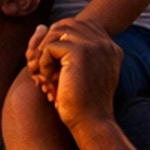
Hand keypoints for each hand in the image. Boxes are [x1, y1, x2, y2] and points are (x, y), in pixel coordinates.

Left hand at [30, 16, 120, 134]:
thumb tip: (40, 26)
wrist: (91, 124)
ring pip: (56, 32)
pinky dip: (43, 63)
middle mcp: (105, 43)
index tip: (56, 67)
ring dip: (44, 53)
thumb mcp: (75, 74)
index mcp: (109, 48)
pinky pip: (49, 47)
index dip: (59, 41)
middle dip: (49, 44)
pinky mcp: (80, 51)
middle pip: (65, 25)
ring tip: (46, 77)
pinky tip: (49, 82)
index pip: (78, 26)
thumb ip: (64, 50)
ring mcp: (95, 45)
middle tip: (44, 69)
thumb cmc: (81, 106)